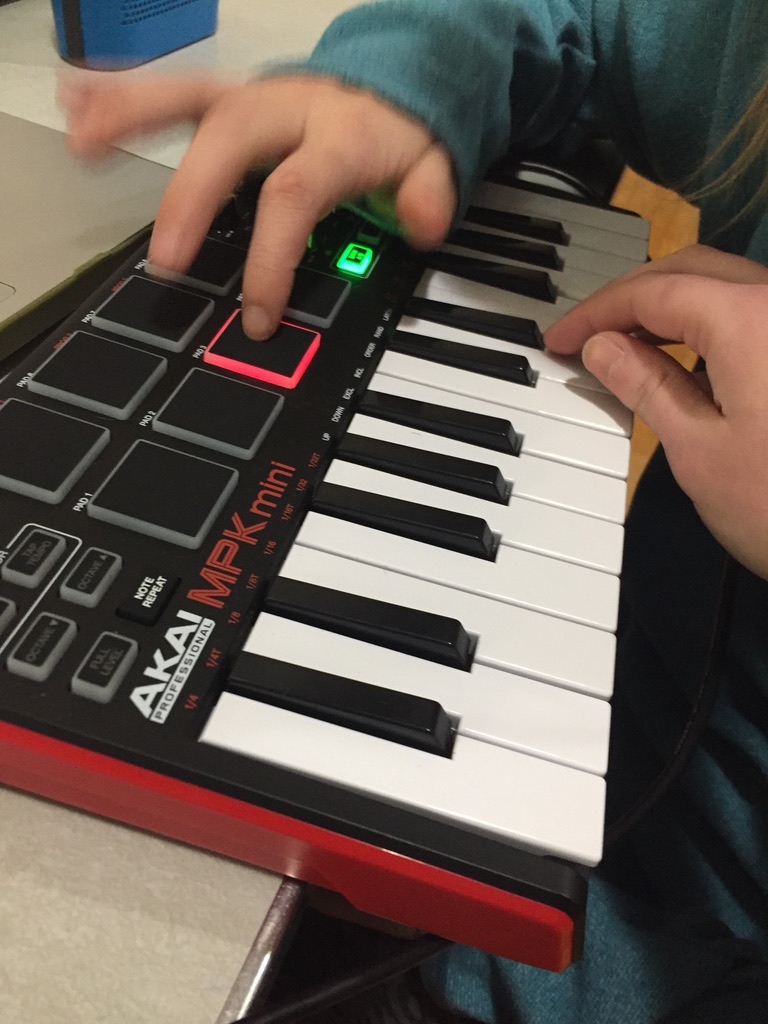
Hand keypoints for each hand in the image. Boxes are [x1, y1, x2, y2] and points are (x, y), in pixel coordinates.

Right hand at [61, 73, 455, 337]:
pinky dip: (122, 96)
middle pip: (231, 142)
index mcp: (336, 136)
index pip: (296, 195)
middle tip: (166, 258)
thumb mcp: (430, 166)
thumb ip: (428, 196)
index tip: (259, 315)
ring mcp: (250, 99)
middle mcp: (286, 111)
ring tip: (82, 141)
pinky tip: (78, 106)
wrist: (389, 81)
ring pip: (188, 98)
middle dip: (191, 196)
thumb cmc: (395, 135)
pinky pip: (170, 90)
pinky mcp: (225, 96)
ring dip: (129, 117)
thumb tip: (424, 225)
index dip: (273, 256)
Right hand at [546, 245, 767, 577]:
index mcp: (749, 320)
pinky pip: (755, 316)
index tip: (560, 340)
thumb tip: (605, 349)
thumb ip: (647, 387)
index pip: (653, 292)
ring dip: (670, 307)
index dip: (597, 313)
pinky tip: (684, 361)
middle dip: (630, 297)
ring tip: (624, 345)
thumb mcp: (698, 451)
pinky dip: (710, 326)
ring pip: (727, 288)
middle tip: (586, 335)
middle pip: (691, 271)